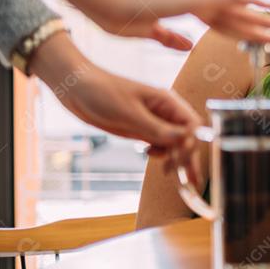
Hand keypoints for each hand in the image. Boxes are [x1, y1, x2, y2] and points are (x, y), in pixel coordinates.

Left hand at [29, 32, 202, 178]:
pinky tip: (149, 155)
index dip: (192, 143)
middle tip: (190, 180)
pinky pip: (159, 143)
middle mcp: (164, 112)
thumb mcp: (129, 113)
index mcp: (167, 102)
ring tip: (169, 172)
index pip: (193, 125)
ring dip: (175, 157)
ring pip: (174, 142)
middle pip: (187, 136)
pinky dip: (160, 152)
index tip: (182, 158)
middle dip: (188, 157)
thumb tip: (184, 140)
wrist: (76, 88)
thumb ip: (157, 129)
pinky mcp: (141, 128)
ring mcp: (153, 121)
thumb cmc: (101, 92)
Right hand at [80, 0, 269, 48]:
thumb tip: (188, 45)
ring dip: (262, 20)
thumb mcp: (149, 32)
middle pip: (234, 16)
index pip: (219, 21)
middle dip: (259, 26)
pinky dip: (252, 2)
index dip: (240, 30)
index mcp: (184, 6)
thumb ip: (171, 37)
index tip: (257, 36)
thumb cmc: (117, 16)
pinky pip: (230, 0)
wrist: (104, 2)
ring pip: (238, 10)